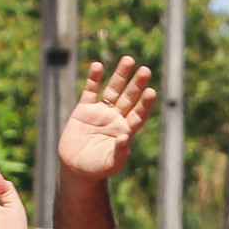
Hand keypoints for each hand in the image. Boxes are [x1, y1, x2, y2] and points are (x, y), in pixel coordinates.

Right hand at [55, 57, 155, 180]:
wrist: (77, 168)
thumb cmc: (98, 168)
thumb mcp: (111, 163)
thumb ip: (120, 151)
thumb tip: (125, 138)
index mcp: (126, 131)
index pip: (139, 113)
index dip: (145, 103)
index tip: (151, 91)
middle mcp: (116, 118)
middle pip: (129, 97)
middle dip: (137, 84)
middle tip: (146, 69)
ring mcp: (101, 112)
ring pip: (113, 90)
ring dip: (120, 75)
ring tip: (128, 60)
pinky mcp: (84, 110)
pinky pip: (90, 91)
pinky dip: (93, 78)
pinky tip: (98, 65)